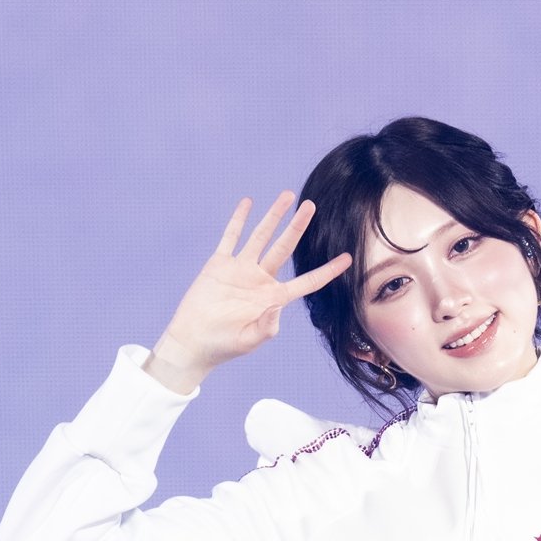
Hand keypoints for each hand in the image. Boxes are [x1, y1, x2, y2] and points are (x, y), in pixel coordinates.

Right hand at [149, 192, 351, 383]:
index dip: (327, 270)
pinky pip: (231, 237)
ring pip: (261, 236)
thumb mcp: (249, 340)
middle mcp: (261, 280)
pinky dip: (239, 219)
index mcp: (273, 298)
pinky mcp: (220, 264)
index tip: (347, 258)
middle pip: (284, 247)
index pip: (307, 281)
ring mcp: (241, 269)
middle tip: (311, 206)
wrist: (194, 340)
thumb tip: (277, 307)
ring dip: (273, 216)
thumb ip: (266, 326)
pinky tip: (248, 202)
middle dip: (298, 227)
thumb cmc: (224, 345)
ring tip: (287, 195)